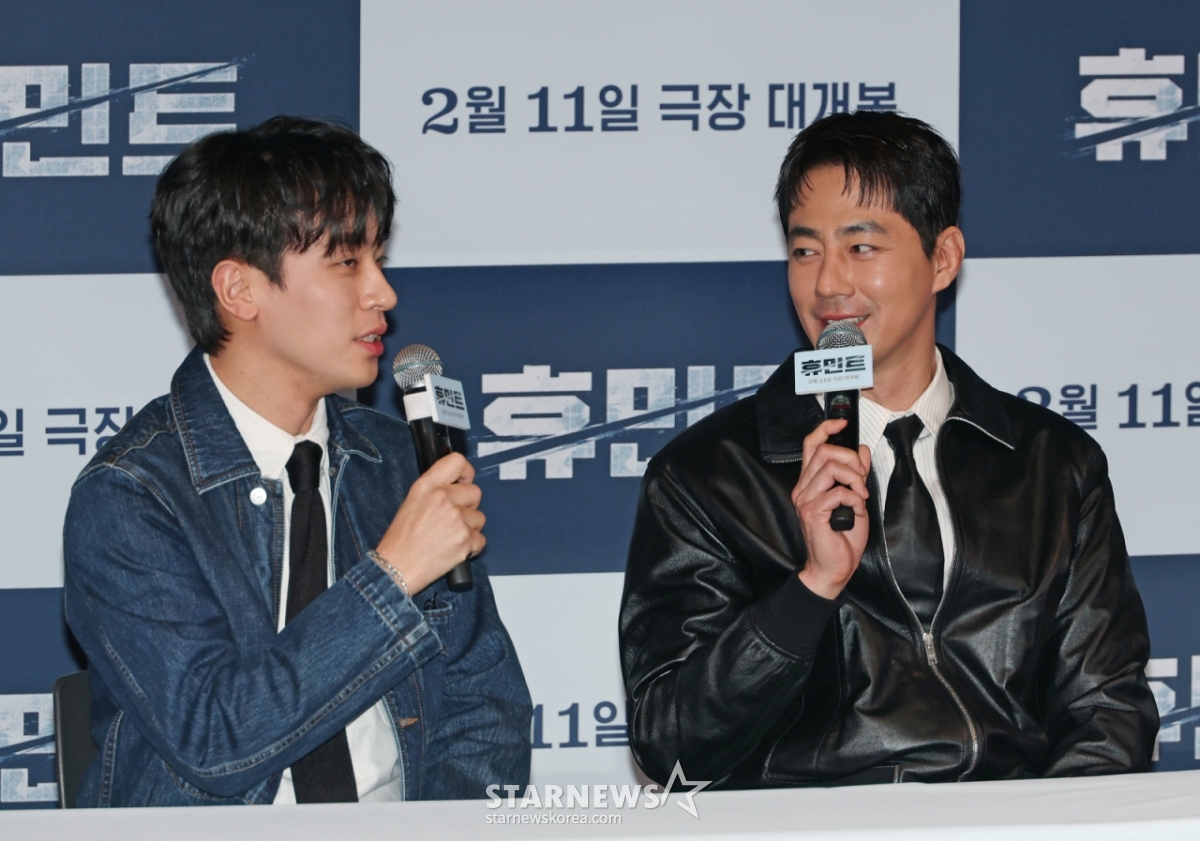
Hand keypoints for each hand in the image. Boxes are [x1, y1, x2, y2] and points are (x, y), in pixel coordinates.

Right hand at [374, 453, 485, 594]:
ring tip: (449, 537)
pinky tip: (454, 549)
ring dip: (469, 528)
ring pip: (480, 517)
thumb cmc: (401, 539)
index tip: (464, 483)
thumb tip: (458, 484)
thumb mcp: (412, 501)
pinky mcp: (465, 539)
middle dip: (468, 506)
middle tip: (452, 519)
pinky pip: (481, 539)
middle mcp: (443, 498)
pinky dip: (471, 546)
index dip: (466, 473)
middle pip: (476, 492)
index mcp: (427, 486)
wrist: (396, 568)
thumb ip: (435, 489)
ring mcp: (456, 519)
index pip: (458, 461)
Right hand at [791, 418, 870, 599]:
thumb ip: (856, 475)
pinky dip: (854, 498)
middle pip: (824, 451)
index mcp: (809, 482)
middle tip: (862, 478)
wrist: (833, 569)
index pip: (811, 444)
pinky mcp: (812, 512)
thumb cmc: (841, 539)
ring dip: (854, 478)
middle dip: (850, 458)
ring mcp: (805, 499)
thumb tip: (861, 451)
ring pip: (830, 467)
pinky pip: (838, 492)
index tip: (842, 424)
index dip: (826, 429)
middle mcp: (803, 488)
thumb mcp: (855, 499)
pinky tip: (857, 511)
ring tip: (861, 495)